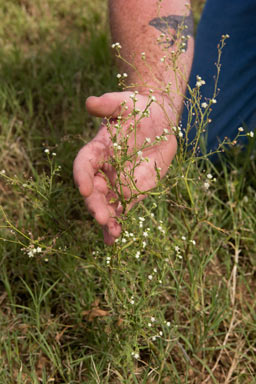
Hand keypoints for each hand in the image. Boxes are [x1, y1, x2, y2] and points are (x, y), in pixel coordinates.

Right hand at [73, 91, 176, 244]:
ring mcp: (118, 182)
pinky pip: (124, 209)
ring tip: (112, 235)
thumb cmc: (138, 109)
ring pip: (108, 204)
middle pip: (94, 190)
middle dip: (96, 204)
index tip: (85, 188)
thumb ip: (108, 103)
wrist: (157, 121)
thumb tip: (90, 102)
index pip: (84, 164)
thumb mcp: (125, 102)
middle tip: (101, 217)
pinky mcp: (134, 191)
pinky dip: (119, 223)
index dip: (82, 176)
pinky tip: (116, 238)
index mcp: (98, 149)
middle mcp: (104, 169)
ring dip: (108, 220)